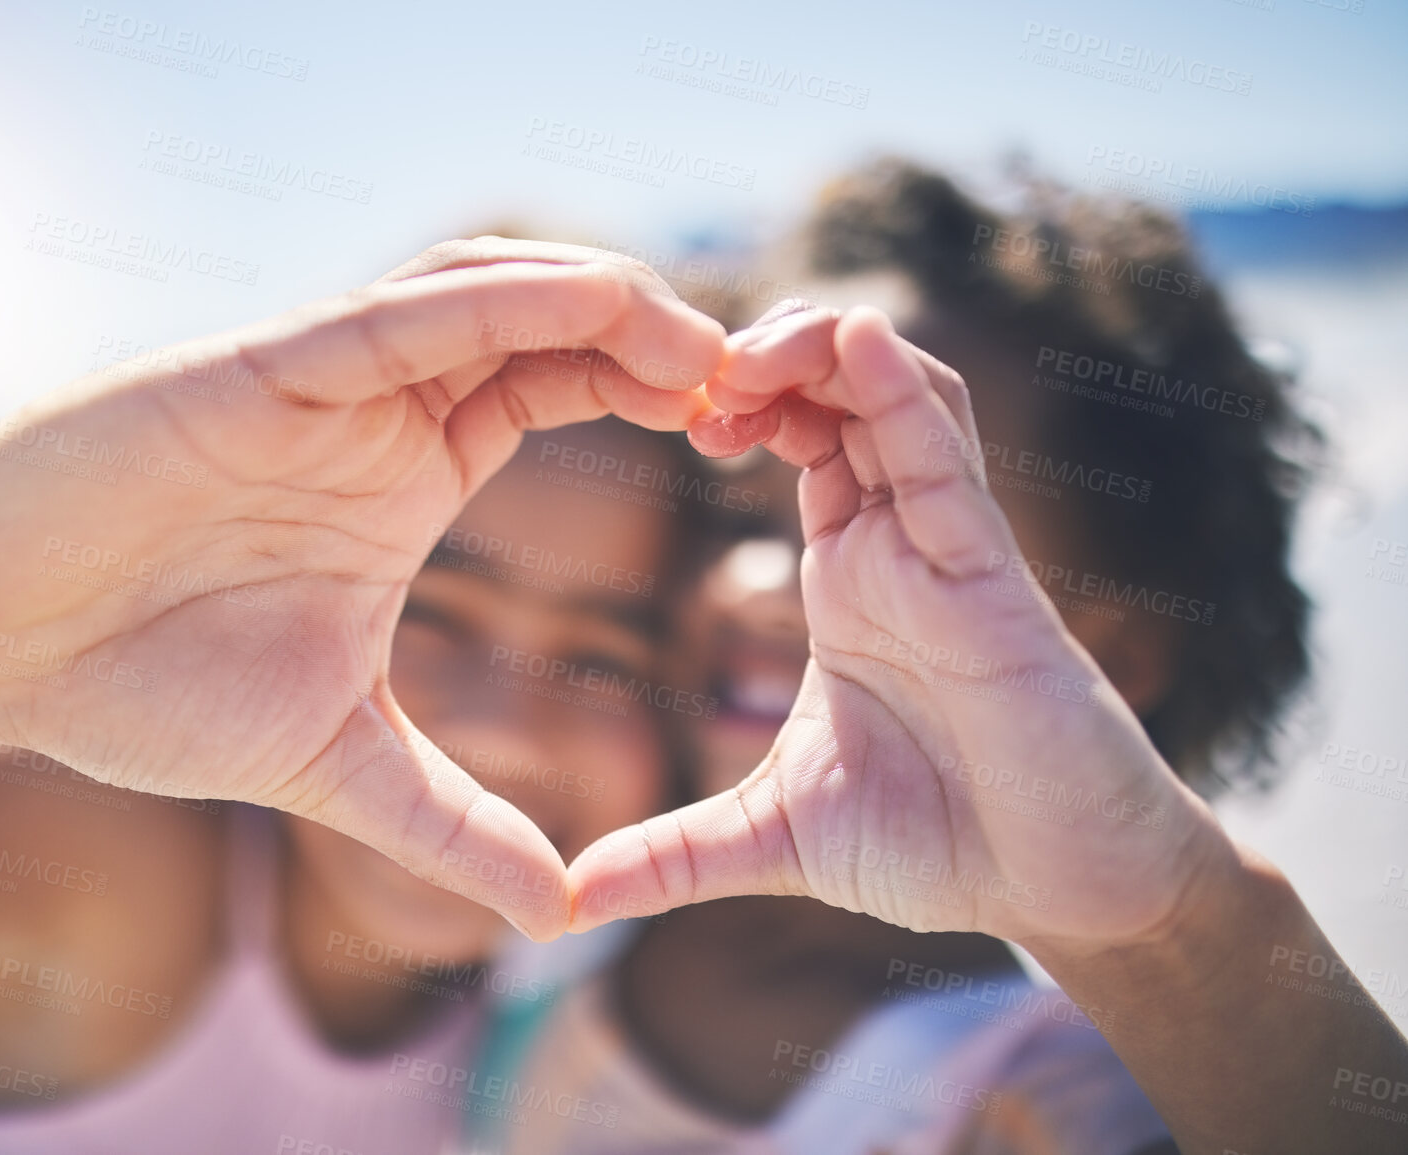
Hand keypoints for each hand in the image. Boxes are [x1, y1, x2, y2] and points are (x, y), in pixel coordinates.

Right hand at [0, 240, 724, 937]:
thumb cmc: (140, 683)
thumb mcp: (333, 760)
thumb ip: (449, 822)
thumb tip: (557, 914)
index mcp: (407, 472)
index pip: (556, 391)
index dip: (656, 392)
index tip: (751, 433)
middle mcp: (375, 410)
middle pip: (545, 328)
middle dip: (658, 338)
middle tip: (767, 382)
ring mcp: (318, 383)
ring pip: (482, 296)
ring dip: (599, 303)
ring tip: (702, 342)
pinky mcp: (253, 372)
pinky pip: (393, 314)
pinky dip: (494, 299)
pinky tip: (587, 300)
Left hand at [566, 305, 1230, 950]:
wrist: (1060, 893)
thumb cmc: (942, 842)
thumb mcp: (778, 837)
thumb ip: (675, 853)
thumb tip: (570, 902)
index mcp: (849, 574)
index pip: (794, 438)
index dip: (730, 401)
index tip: (658, 405)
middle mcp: (896, 544)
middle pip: (838, 391)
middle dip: (764, 353)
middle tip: (679, 367)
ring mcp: (945, 553)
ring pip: (894, 398)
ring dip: (821, 351)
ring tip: (742, 349)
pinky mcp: (990, 582)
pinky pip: (944, 465)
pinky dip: (900, 396)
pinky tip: (855, 339)